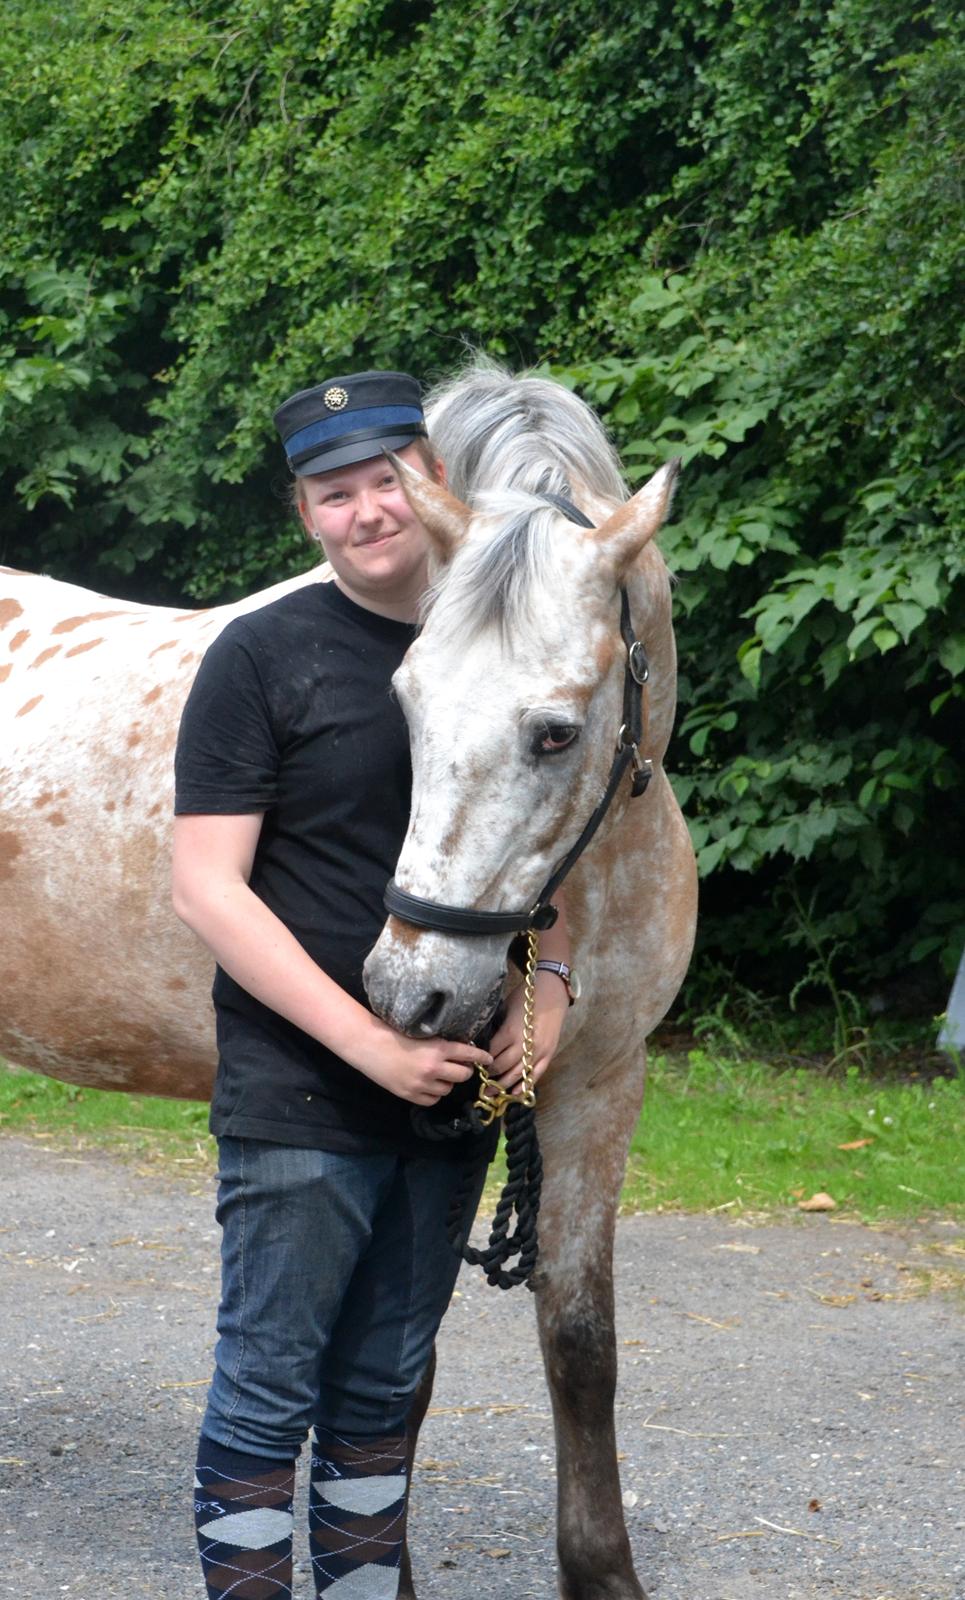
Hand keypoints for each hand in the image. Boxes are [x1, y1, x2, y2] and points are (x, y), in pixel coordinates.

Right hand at [353, 1022, 491, 1106]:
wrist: (368, 1046)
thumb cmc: (393, 1034)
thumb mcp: (421, 1034)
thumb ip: (440, 1044)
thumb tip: (461, 1049)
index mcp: (437, 1049)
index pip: (468, 1053)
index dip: (481, 1056)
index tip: (489, 1059)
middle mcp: (433, 1068)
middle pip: (463, 1075)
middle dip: (465, 1070)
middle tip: (461, 1066)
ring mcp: (422, 1084)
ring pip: (449, 1088)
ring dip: (448, 1081)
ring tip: (439, 1074)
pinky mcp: (411, 1095)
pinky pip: (433, 1099)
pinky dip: (434, 1093)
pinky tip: (428, 1084)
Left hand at [488, 971, 568, 1094]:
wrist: (552, 993)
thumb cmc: (525, 997)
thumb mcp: (505, 1009)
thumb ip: (497, 1028)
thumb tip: (481, 1042)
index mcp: (510, 1032)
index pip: (491, 1054)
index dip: (481, 1061)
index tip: (473, 1064)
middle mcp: (524, 1045)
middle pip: (502, 1067)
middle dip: (490, 1075)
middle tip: (480, 1079)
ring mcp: (538, 1052)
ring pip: (517, 1075)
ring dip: (503, 1085)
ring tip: (491, 1093)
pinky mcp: (548, 1054)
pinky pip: (535, 1075)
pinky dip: (524, 1086)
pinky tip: (514, 1094)